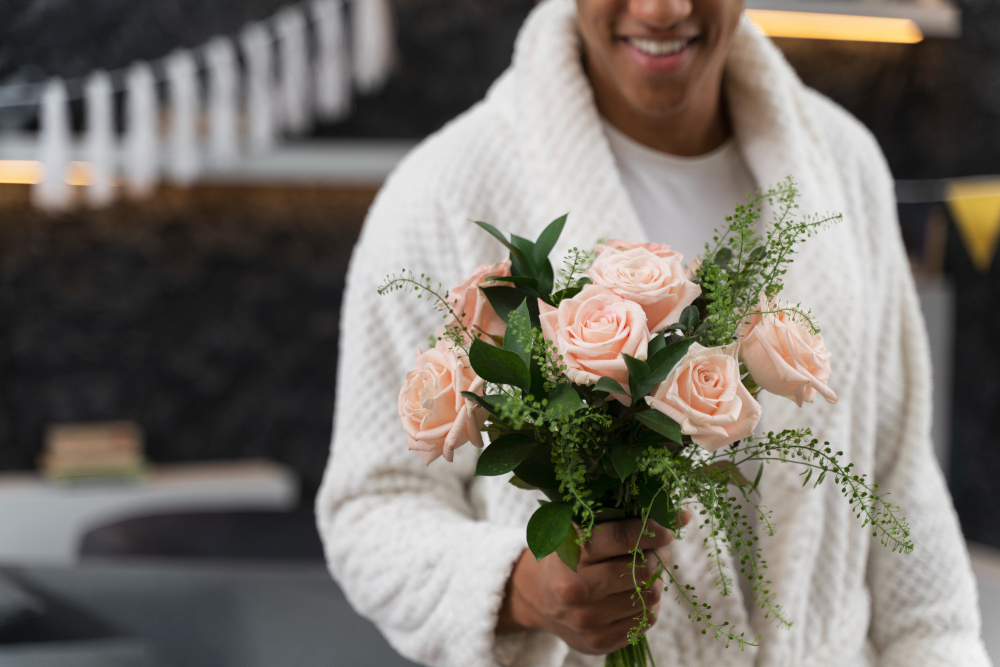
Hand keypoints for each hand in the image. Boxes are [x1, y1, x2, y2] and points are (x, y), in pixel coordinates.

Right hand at [497, 513, 688, 654]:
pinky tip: (631, 595)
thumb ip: (623, 518)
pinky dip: (646, 605)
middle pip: (644, 570)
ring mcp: (587, 620)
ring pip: (649, 596)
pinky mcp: (598, 641)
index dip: (652, 530)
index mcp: (570, 553)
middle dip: (656, 557)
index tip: (665, 529)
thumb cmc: (567, 554)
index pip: (623, 537)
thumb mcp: (580, 528)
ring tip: (639, 574)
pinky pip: (646, 620)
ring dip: (652, 582)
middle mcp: (576, 589)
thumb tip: (682, 515)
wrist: (537, 596)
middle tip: (653, 552)